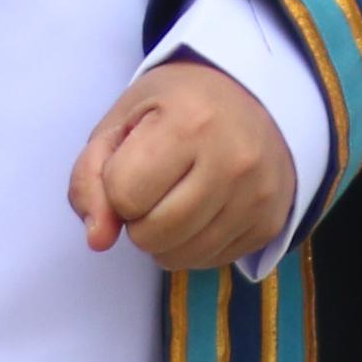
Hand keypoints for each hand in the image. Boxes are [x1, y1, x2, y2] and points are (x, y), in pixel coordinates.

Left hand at [69, 59, 296, 272]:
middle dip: (137, 218)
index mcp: (189, 122)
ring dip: (162, 238)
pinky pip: (210, 261)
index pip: (123, 194)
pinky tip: (202, 210)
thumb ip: (91, 177)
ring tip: (175, 198)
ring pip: (180, 256)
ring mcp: (258, 195)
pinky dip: (193, 245)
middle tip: (153, 185)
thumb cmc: (178, 107)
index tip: (136, 161)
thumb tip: (98, 240)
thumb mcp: (122, 121)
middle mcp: (232, 160)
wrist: (253, 99)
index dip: (117, 185)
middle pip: (151, 234)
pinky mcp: (271, 223)